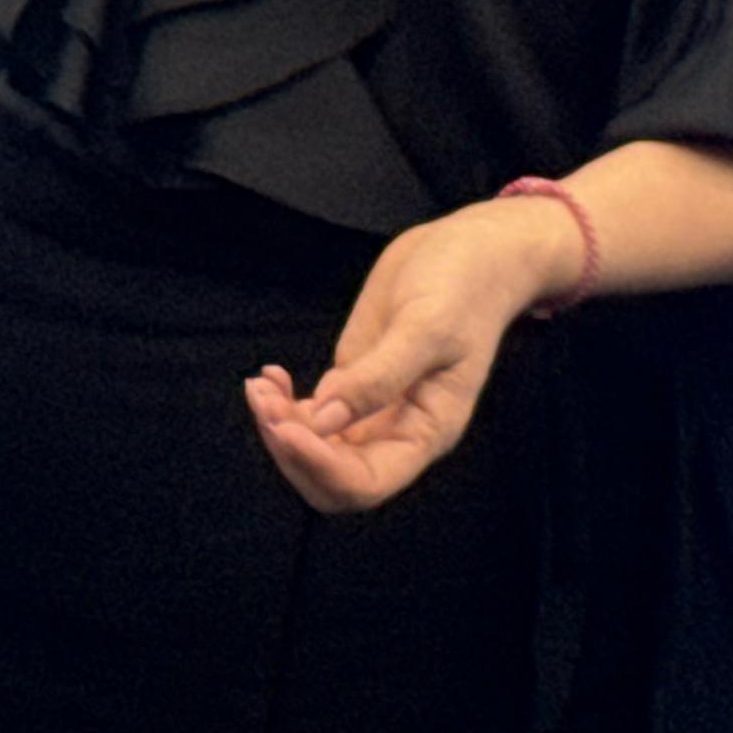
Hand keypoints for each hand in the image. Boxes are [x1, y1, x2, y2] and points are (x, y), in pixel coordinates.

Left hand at [242, 192, 587, 512]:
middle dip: (291, 449)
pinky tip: (270, 376)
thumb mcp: (426, 328)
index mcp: (427, 431)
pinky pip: (313, 415)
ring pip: (316, 448)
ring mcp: (372, 408)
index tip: (286, 427)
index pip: (366, 481)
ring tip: (259, 386)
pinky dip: (284, 404)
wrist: (472, 251)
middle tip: (264, 402)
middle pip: (332, 476)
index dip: (320, 466)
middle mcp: (397, 431)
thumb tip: (323, 420)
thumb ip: (377, 378)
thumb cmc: (464, 287)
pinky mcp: (354, 381)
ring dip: (279, 426)